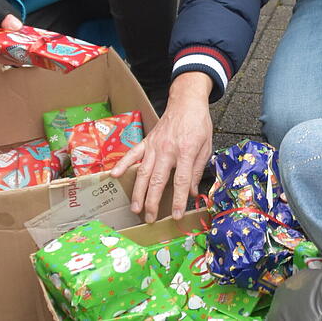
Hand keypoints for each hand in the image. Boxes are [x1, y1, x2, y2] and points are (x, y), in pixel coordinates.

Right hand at [111, 72, 213, 221]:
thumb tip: (192, 192)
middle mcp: (167, 150)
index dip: (177, 200)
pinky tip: (115, 176)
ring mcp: (154, 146)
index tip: (174, 215)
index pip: (181, 181)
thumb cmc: (199, 124)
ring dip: (138, 192)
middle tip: (149, 218)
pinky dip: (123, 164)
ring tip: (135, 208)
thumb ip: (197, 170)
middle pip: (157, 181)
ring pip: (143, 172)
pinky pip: (132, 154)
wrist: (187, 102)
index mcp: (185, 152)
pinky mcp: (146, 141)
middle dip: (152, 202)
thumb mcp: (206, 147)